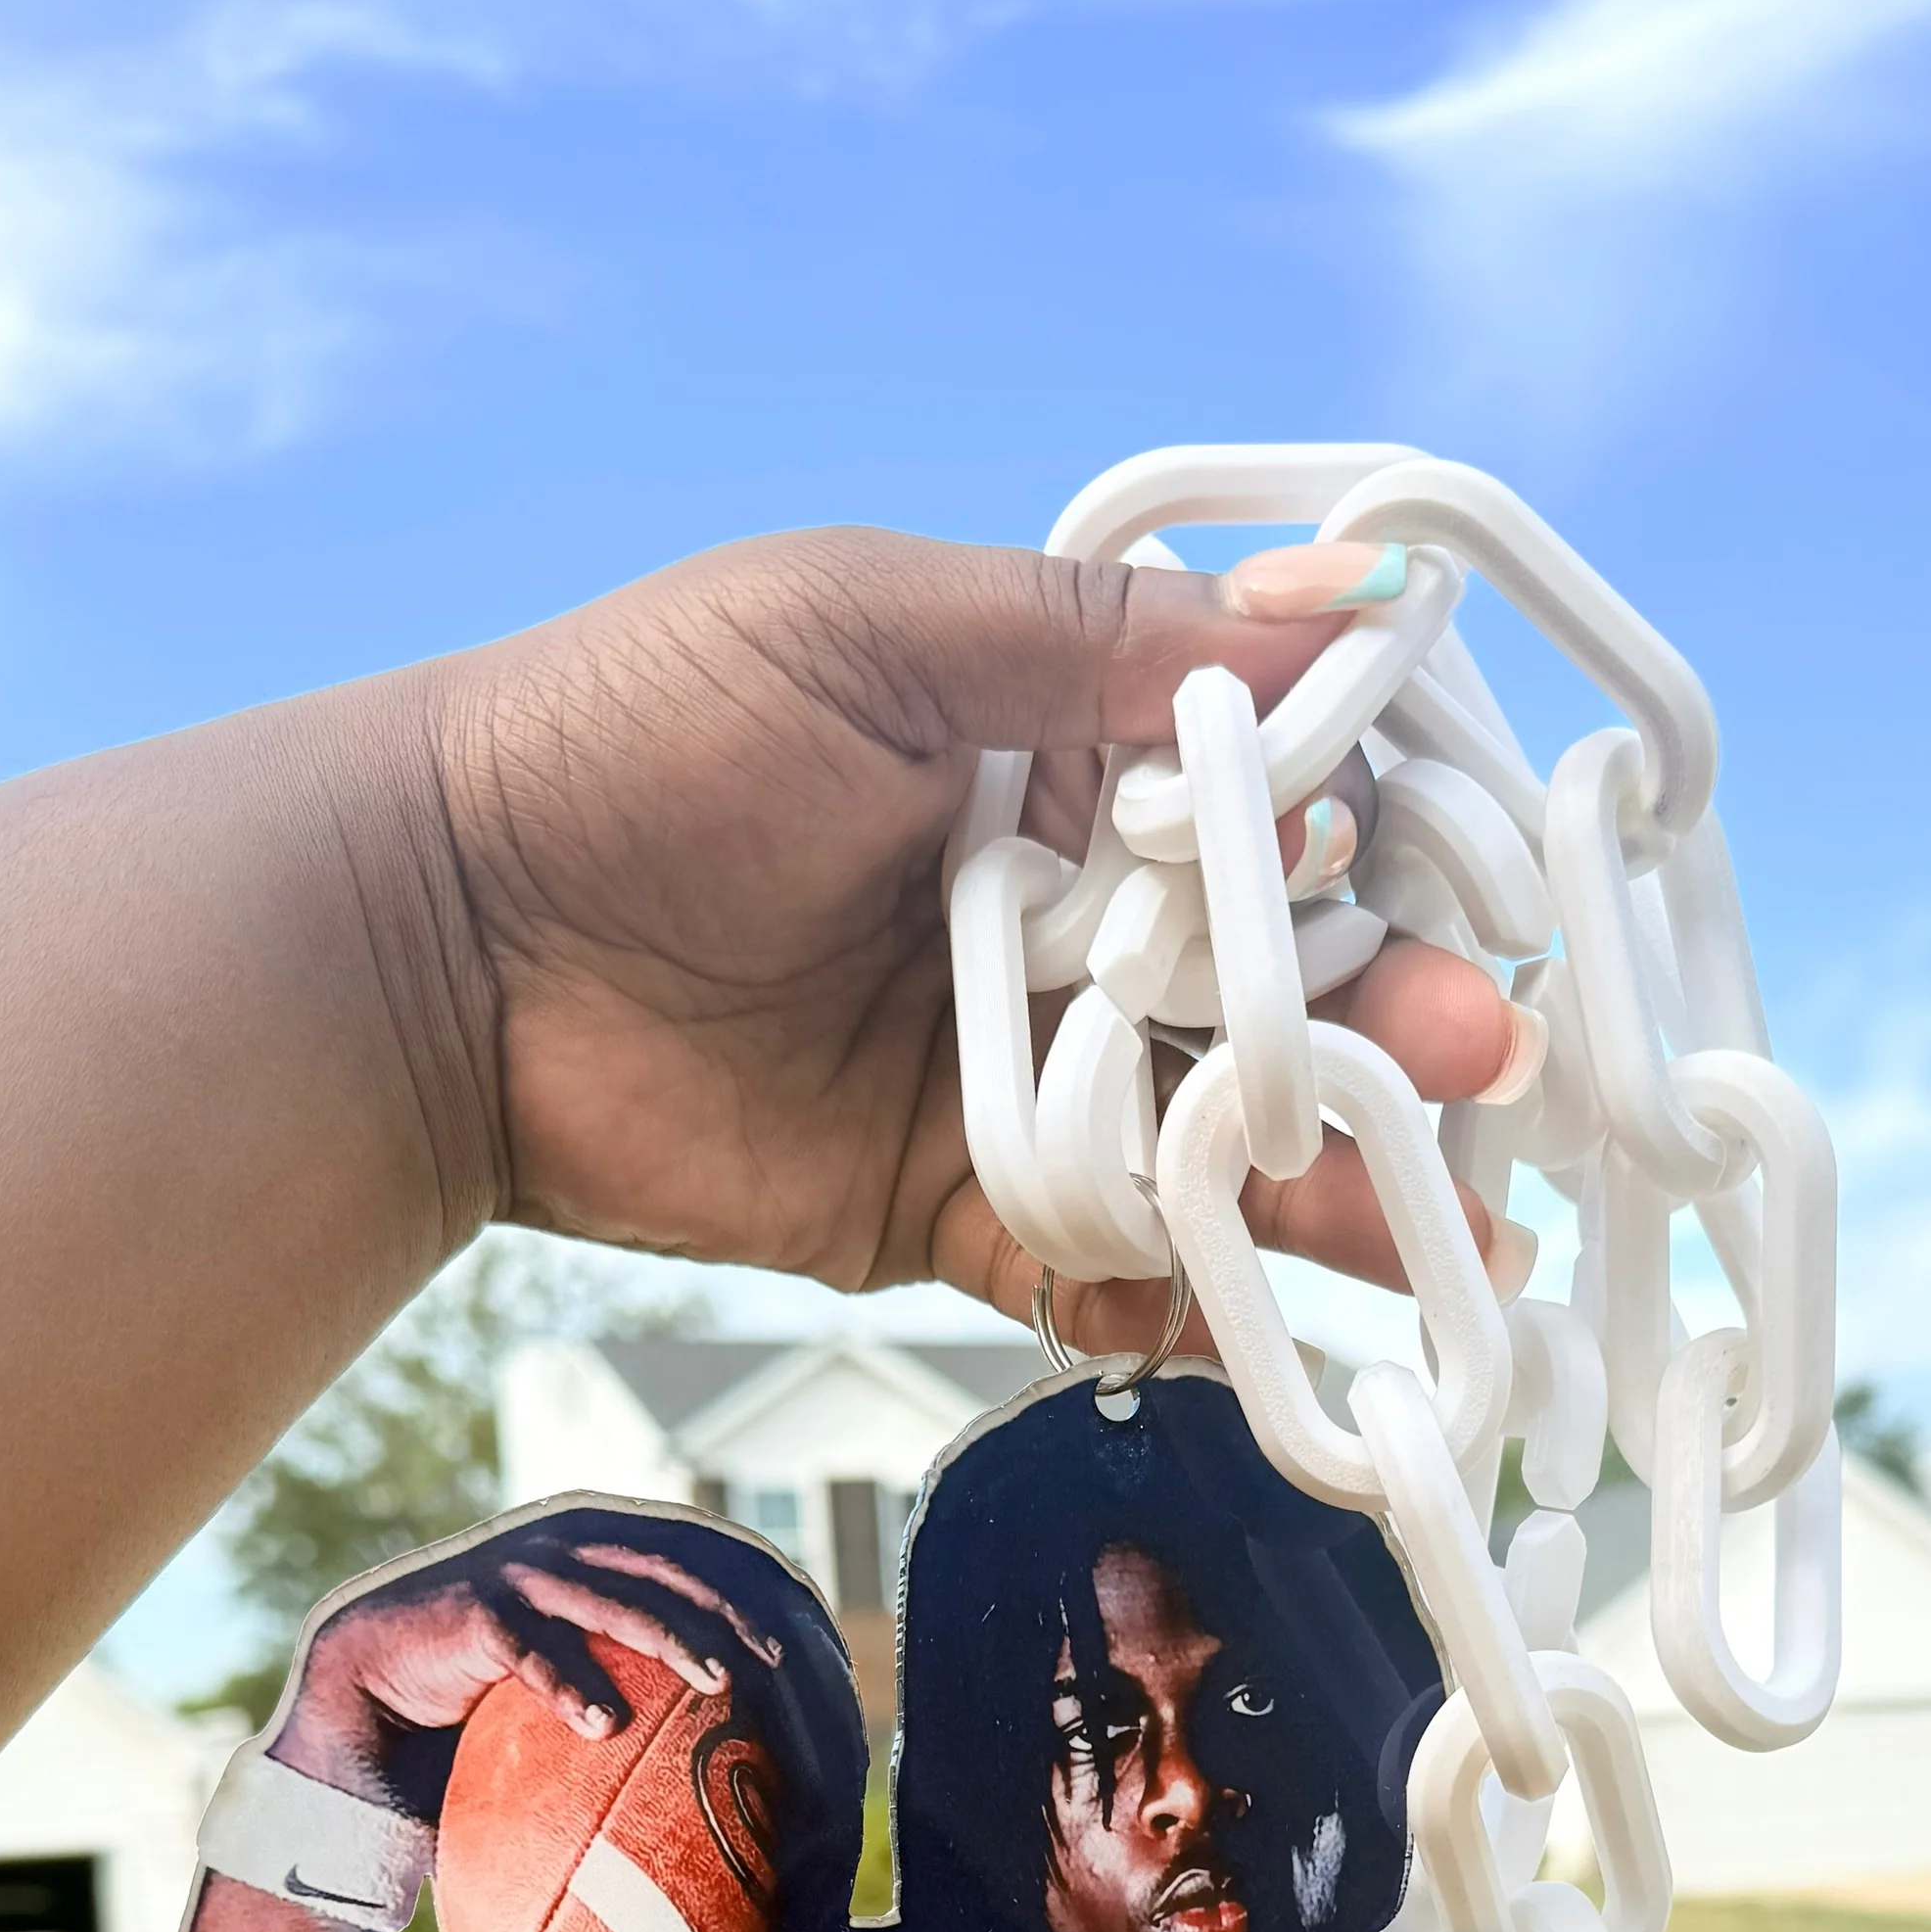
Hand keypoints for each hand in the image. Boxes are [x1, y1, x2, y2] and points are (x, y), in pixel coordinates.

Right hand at [278, 1514, 780, 1820]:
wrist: (369, 1690)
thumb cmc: (476, 1700)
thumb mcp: (558, 1680)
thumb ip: (618, 1685)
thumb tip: (696, 1750)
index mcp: (589, 1552)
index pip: (683, 1562)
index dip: (739, 1590)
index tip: (794, 1639)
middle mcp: (561, 1548)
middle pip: (666, 1572)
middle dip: (726, 1613)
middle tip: (772, 1663)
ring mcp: (517, 1573)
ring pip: (614, 1601)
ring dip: (671, 1639)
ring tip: (718, 1683)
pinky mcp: (475, 1610)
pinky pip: (533, 1650)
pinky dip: (570, 1684)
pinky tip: (602, 1723)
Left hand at [428, 534, 1532, 1361]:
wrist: (446, 948)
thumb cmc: (638, 740)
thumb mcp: (872, 627)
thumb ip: (1098, 637)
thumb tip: (1340, 600)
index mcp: (1050, 756)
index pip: (1262, 800)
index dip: (1375, 842)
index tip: (1470, 879)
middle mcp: (1055, 917)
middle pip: (1264, 982)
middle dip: (1383, 1026)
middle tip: (1484, 1058)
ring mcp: (1011, 1073)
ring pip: (1208, 1133)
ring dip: (1331, 1181)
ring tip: (1452, 1228)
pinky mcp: (948, 1209)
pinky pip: (1099, 1267)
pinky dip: (1191, 1302)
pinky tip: (1295, 1331)